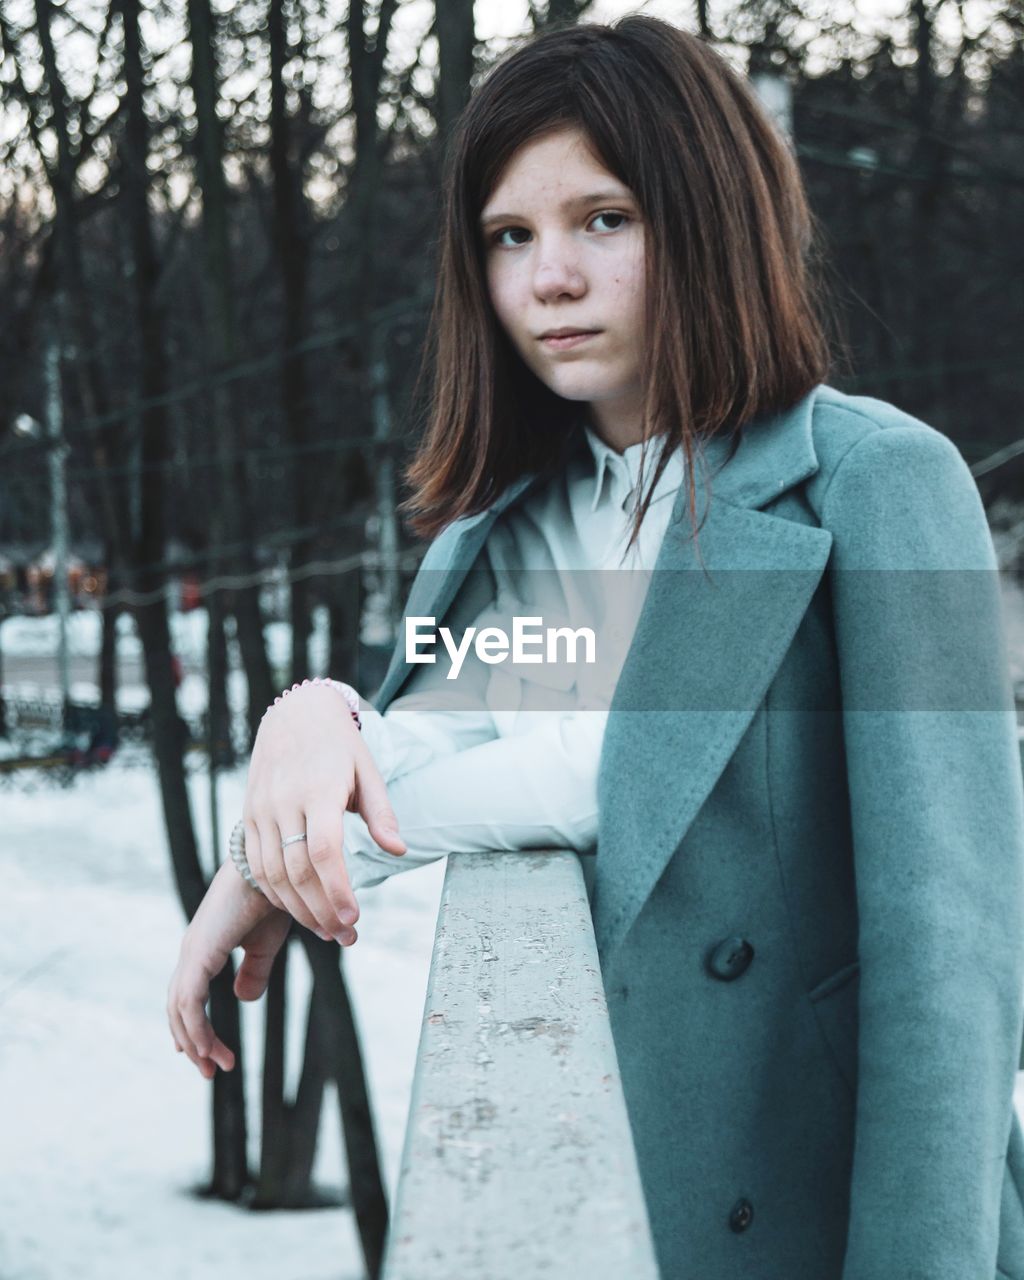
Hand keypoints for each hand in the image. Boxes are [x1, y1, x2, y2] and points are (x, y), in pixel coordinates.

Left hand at [167, 861, 294, 1077]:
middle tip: (212, 1070)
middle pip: (178, 1006)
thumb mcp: (266, 944)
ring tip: (217, 1066)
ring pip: (180, 1009)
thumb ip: (254, 971)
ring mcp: (192, 951)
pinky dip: (197, 1029)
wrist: (277, 869)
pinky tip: (210, 1049)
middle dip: (192, 1042)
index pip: (187, 993)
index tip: (203, 1053)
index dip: (192, 1025)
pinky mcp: (199, 954)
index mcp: (205, 946)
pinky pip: (190, 1002)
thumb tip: (241, 999)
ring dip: (195, 1043)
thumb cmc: (274, 899)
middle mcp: (192, 950)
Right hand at [242, 683, 405, 941]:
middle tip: (344, 934)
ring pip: (272, 873)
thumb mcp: (368, 771)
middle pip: (296, 870)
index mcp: (318, 790)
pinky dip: (275, 892)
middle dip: (320, 909)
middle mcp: (284, 802)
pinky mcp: (249, 815)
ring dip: (297, 907)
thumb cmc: (340, 746)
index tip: (353, 918)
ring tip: (324, 929)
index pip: (323, 851)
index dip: (337, 889)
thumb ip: (382, 814)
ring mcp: (261, 810)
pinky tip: (296, 907)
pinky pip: (256, 864)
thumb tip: (399, 851)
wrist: (294, 715)